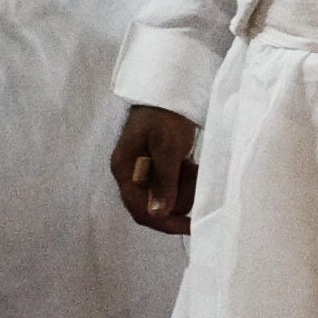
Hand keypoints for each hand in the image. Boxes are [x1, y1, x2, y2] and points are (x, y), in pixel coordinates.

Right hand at [110, 101, 200, 235]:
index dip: (164, 222)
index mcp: (124, 170)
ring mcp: (142, 171)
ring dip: (184, 188)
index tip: (189, 226)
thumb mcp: (168, 148)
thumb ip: (164, 182)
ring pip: (166, 197)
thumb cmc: (165, 115)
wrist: (170, 91)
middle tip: (193, 178)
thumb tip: (158, 214)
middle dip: (178, 199)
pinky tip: (190, 165)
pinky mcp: (156, 166)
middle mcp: (130, 174)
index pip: (140, 210)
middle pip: (153, 206)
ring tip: (192, 168)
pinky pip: (171, 185)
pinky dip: (184, 180)